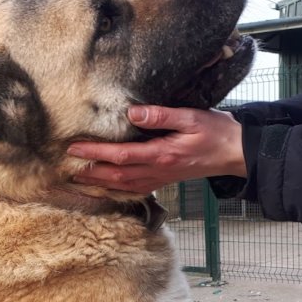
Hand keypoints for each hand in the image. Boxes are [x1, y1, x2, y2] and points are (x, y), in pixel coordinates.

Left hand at [66, 105, 245, 193]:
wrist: (235, 154)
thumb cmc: (216, 132)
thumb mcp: (191, 117)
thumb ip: (161, 115)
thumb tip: (132, 112)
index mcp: (162, 154)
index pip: (121, 156)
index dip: (95, 153)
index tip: (74, 149)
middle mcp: (158, 171)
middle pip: (116, 176)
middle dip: (89, 173)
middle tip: (66, 169)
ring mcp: (161, 178)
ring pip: (123, 186)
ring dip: (99, 184)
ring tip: (79, 179)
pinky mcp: (165, 179)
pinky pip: (135, 189)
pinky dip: (117, 189)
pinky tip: (107, 187)